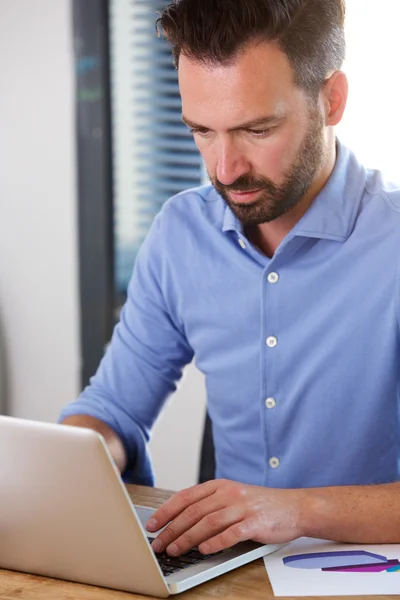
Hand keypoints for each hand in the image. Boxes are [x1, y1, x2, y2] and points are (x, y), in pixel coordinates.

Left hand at [146, 479, 306, 555]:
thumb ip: (209, 504)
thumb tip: (179, 521)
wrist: (294, 507)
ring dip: (187, 538)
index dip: (166, 511)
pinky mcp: (255, 523)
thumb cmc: (259, 505)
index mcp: (219, 486)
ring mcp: (242, 507)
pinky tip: (204, 550)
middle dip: (171, 529)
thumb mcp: (232, 497)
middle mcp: (229, 493)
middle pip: (193, 512)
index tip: (152, 524)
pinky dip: (215, 542)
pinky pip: (231, 533)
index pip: (185, 497)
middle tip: (158, 544)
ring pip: (208, 522)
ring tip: (174, 550)